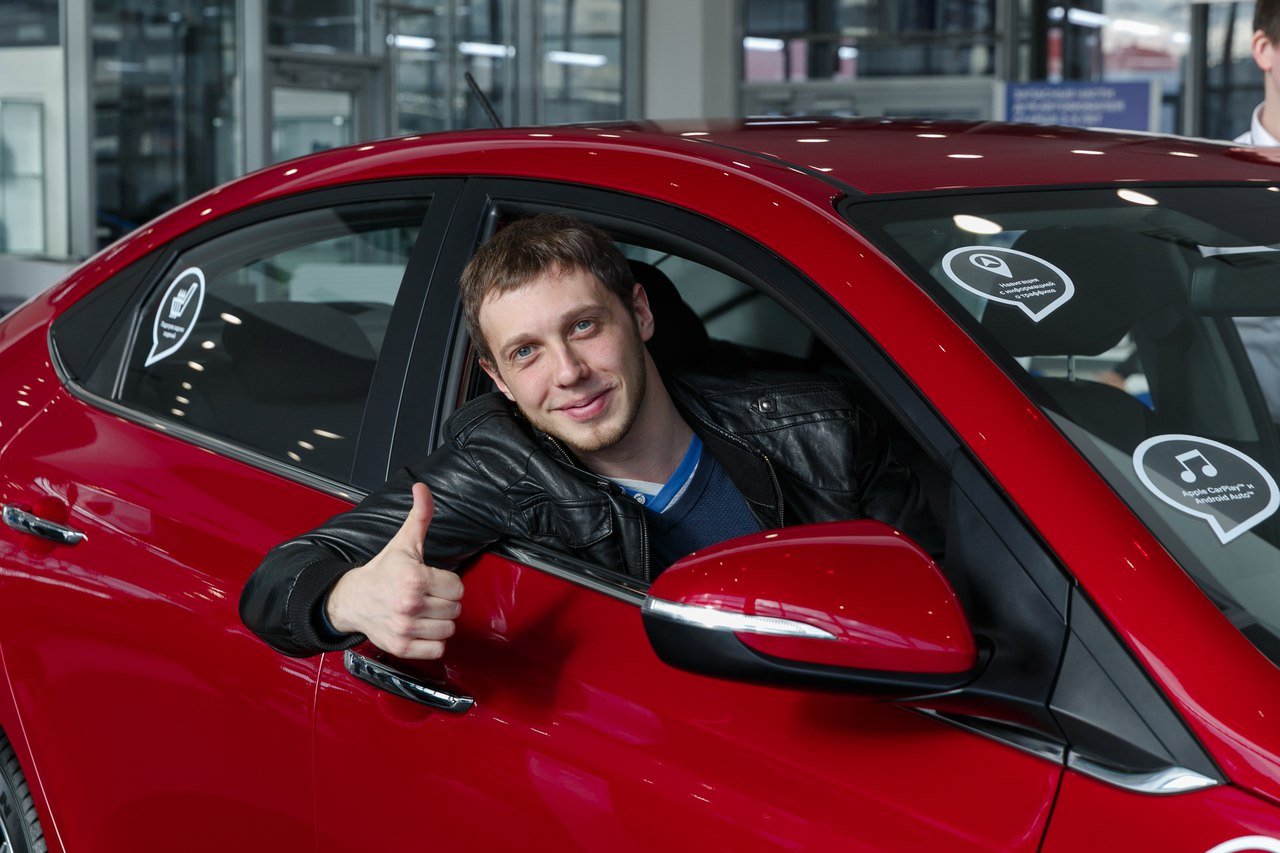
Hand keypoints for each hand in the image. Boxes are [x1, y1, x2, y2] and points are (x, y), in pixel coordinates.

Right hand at [325, 482, 463, 658]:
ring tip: (424, 612)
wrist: (351, 599)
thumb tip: (422, 488)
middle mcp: (410, 604)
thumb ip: (420, 515)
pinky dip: (432, 642)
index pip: (457, 587)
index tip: (431, 581)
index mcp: (414, 577)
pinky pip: (437, 650)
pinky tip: (420, 628)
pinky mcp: (401, 647)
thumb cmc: (382, 572)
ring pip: (449, 630)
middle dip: (444, 602)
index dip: (446, 583)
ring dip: (440, 622)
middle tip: (426, 596)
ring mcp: (405, 627)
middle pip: (455, 609)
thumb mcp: (403, 542)